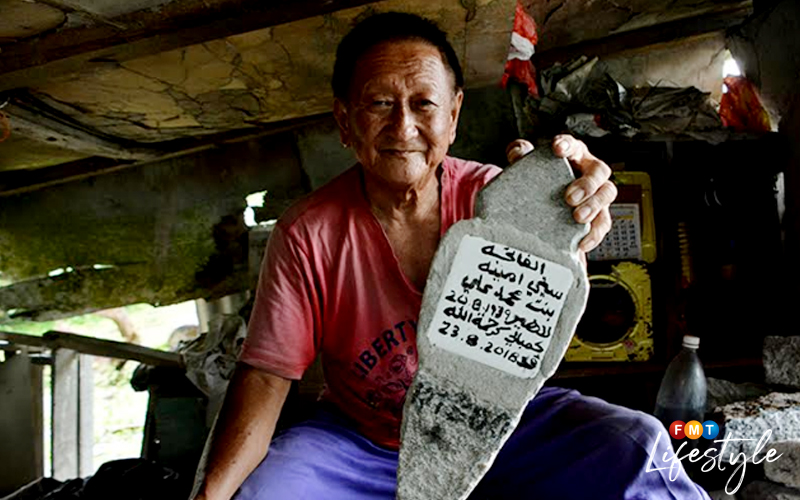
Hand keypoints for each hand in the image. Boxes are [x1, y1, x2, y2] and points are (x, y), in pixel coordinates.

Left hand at [505, 136, 615, 252]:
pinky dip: (594, 233)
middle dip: (587, 184)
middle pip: (599, 171)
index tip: (557, 150)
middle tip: (569, 197)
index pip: (573, 145)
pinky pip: (603, 223)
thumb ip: (520, 154)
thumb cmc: (538, 177)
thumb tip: (518, 154)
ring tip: (578, 218)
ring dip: (594, 206)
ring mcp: (596, 193)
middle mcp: (589, 171)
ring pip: (606, 195)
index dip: (567, 145)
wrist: (540, 203)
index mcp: (573, 153)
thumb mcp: (526, 164)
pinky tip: (582, 242)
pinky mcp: (597, 215)